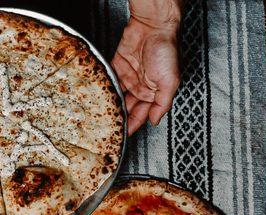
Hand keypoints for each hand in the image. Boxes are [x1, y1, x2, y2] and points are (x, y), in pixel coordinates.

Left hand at [112, 1, 180, 134]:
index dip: (132, 125)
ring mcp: (128, 77)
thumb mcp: (170, 81)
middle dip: (118, 118)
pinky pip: (109, 81)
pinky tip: (95, 99)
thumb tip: (155, 121)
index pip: (140, 115)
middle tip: (107, 129)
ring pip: (116, 97)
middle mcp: (140, 87)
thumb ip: (163, 103)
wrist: (153, 26)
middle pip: (127, 108)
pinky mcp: (116, 67)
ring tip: (99, 117)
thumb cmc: (166, 50)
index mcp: (153, 93)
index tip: (122, 136)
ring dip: (109, 106)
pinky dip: (103, 90)